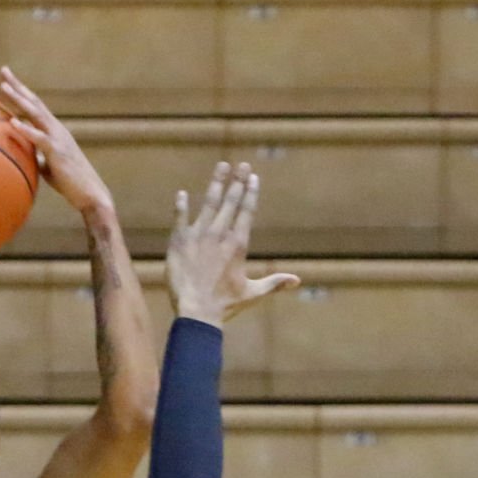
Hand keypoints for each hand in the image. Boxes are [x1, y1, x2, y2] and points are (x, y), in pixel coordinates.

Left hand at [0, 67, 111, 215]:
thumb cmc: (71, 184)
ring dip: (19, 100)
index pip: (37, 107)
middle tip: (3, 71)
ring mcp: (58, 138)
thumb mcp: (50, 166)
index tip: (8, 80)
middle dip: (19, 86)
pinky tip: (12, 122)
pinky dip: (25, 129)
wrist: (90, 194)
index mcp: (55, 131)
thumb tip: (27, 155)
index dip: (23, 93)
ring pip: (36, 114)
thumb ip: (39, 157)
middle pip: (35, 103)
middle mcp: (57, 129)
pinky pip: (39, 138)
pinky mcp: (57, 151)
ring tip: (4, 88)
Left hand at [167, 162, 299, 326]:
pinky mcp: (179, 241)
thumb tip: (297, 280)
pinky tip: (182, 194)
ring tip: (221, 166)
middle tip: (241, 165)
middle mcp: (219, 234)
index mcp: (238, 244)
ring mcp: (198, 235)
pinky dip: (181, 205)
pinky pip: (180, 217)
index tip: (252, 177)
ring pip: (209, 202)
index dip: (250, 192)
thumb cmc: (225, 305)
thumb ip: (274, 283)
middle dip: (236, 181)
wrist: (196, 312)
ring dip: (216, 183)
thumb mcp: (253, 294)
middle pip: (230, 201)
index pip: (246, 211)